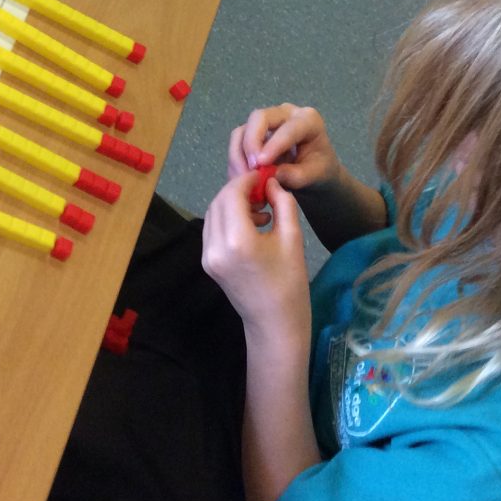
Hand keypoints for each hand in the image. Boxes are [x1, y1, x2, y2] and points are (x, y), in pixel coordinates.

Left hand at [202, 175, 310, 344]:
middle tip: (262, 191)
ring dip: (231, 203)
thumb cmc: (290, 283)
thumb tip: (271, 183)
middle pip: (219, 201)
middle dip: (238, 190)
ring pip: (213, 214)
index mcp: (238, 241)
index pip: (232, 194)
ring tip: (259, 210)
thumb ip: (282, 204)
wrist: (274, 324)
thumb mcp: (293, 239)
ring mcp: (208, 256)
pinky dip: (227, 219)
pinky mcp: (208, 263)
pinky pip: (212, 229)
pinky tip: (250, 225)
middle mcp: (215, 247)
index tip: (263, 177)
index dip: (246, 180)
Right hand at [229, 104, 342, 215]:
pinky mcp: (254, 132)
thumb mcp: (315, 176)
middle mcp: (285, 114)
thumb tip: (271, 175)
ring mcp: (267, 121)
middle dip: (251, 142)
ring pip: (243, 129)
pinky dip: (236, 159)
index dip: (273, 145)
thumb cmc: (319, 169)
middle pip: (259, 118)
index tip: (260, 164)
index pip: (288, 129)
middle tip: (250, 168)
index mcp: (308, 120)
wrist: (315, 171)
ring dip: (239, 154)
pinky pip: (238, 142)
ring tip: (243, 177)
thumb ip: (296, 176)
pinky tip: (241, 176)